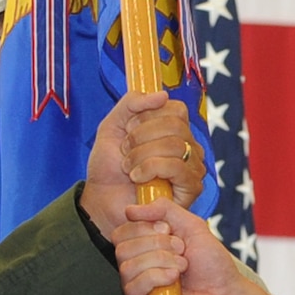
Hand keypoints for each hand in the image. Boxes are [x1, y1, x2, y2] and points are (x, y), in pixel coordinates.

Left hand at [81, 92, 204, 232]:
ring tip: (128, 168)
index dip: (148, 116)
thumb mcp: (113, 125)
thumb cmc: (109, 167)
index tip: (128, 130)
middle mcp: (189, 147)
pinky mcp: (191, 188)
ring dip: (142, 155)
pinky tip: (137, 178)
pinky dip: (150, 168)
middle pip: (176, 125)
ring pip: (176, 145)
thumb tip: (163, 94)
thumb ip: (132, 103)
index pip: (176, 109)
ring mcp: (193, 168)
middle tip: (125, 152)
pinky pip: (177, 167)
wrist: (101, 200)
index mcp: (175, 130)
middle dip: (141, 137)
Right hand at [116, 200, 294, 294]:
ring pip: (126, 267)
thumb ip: (164, 209)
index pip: (122, 234)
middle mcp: (137, 273)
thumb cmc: (213, 267)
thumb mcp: (192, 227)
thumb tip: (130, 209)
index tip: (169, 230)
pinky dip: (155, 277)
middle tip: (181, 252)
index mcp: (144, 253)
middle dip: (156, 245)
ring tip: (182, 267)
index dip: (144, 227)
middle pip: (122, 248)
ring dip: (160, 261)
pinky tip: (174, 280)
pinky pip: (132, 288)